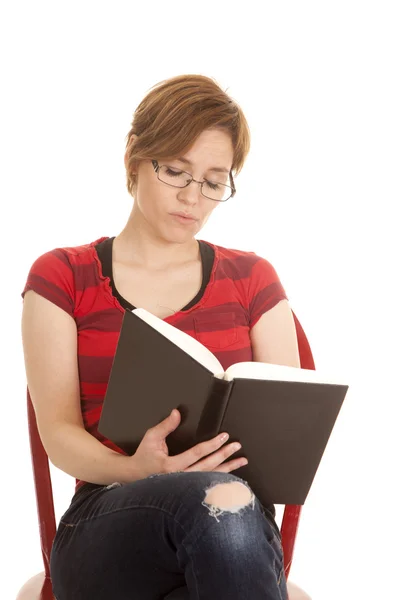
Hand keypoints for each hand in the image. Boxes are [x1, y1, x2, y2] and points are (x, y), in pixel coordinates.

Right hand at [131, 409, 247, 478]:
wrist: (135, 477)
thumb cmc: (144, 456)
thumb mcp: (151, 438)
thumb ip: (165, 426)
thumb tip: (177, 412)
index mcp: (171, 466)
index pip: (197, 454)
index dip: (212, 445)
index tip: (224, 437)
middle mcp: (180, 479)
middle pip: (208, 467)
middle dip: (224, 455)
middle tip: (237, 446)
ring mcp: (184, 487)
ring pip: (210, 478)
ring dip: (228, 469)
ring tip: (242, 461)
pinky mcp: (186, 490)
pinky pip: (207, 484)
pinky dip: (221, 480)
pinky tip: (232, 475)